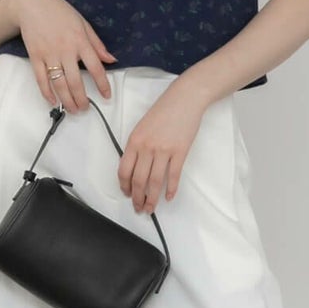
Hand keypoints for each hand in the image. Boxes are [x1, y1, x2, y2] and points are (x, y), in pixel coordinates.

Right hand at [12, 0, 115, 109]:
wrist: (32, 3)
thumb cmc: (60, 11)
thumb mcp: (83, 23)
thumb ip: (96, 43)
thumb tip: (111, 60)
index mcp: (80, 41)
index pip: (95, 67)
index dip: (102, 84)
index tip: (107, 96)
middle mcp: (65, 50)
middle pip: (76, 81)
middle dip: (82, 99)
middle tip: (85, 108)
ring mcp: (49, 54)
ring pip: (59, 84)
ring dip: (67, 100)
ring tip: (73, 110)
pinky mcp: (35, 56)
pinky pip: (41, 79)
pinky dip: (47, 93)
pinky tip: (53, 101)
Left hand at [118, 77, 210, 213]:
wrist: (184, 99)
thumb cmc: (164, 111)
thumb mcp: (142, 126)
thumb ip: (137, 146)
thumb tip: (135, 168)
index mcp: (134, 140)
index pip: (124, 170)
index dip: (124, 186)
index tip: (127, 194)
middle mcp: (147, 147)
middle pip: (138, 180)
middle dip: (137, 198)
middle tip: (138, 208)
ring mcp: (164, 150)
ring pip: (154, 182)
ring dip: (151, 198)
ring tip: (151, 208)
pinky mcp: (180, 152)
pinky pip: (173, 176)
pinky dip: (170, 189)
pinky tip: (168, 197)